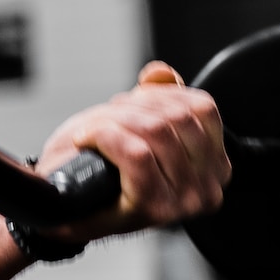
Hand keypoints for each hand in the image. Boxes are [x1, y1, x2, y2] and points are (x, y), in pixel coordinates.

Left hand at [30, 63, 230, 245]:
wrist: (63, 206)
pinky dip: (104, 136)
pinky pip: (135, 153)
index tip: (131, 102)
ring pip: (155, 131)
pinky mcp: (153, 206)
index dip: (161, 94)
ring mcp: (183, 201)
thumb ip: (157, 96)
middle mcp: (208, 188)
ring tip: (93, 129)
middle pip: (176, 118)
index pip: (203, 109)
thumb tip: (160, 72)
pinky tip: (85, 138)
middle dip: (132, 107)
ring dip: (113, 120)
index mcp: (216, 167)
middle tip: (105, 118)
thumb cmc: (100, 166)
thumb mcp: (134, 123)